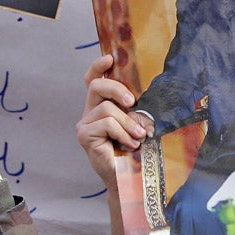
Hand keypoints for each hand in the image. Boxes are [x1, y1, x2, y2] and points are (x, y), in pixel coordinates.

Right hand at [76, 54, 146, 188]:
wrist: (129, 175)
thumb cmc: (137, 147)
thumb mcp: (139, 122)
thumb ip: (137, 107)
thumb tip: (150, 92)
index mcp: (103, 104)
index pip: (94, 80)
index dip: (98, 67)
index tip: (109, 58)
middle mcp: (90, 111)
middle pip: (97, 87)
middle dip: (117, 89)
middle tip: (132, 102)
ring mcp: (85, 123)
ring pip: (107, 109)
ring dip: (128, 123)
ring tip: (138, 136)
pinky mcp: (84, 135)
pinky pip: (106, 124)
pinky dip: (123, 133)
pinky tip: (130, 144)